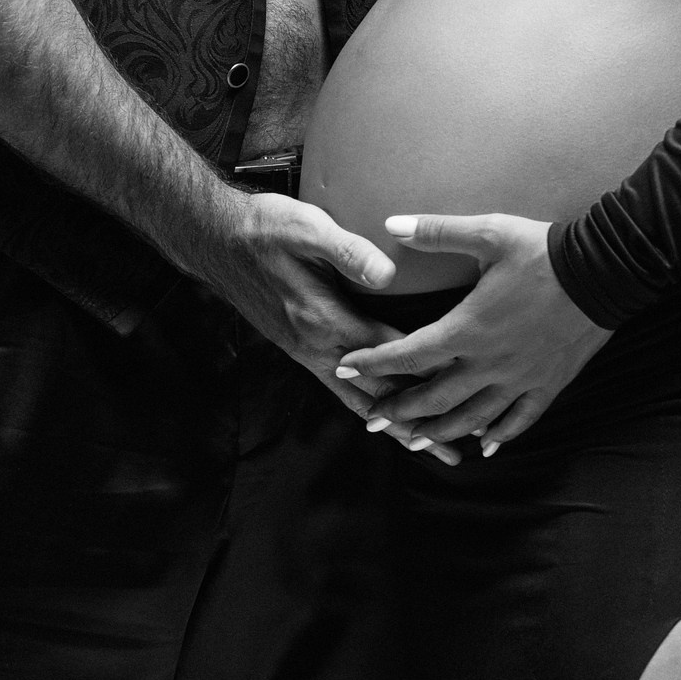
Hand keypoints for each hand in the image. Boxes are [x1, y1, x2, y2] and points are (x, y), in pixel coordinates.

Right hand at [206, 193, 462, 462]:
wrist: (216, 241)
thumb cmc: (265, 229)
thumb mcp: (308, 229)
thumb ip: (349, 252)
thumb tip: (388, 276)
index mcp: (324, 320)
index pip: (388, 353)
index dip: (426, 370)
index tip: (464, 390)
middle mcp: (316, 347)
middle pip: (376, 395)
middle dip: (417, 421)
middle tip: (453, 451)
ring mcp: (307, 352)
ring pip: (357, 401)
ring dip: (393, 425)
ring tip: (427, 447)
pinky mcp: (301, 349)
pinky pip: (341, 390)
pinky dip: (368, 407)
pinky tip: (382, 415)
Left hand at [335, 213, 611, 454]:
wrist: (604, 270)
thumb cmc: (543, 251)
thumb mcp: (488, 233)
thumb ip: (438, 232)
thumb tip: (392, 223)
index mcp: (469, 328)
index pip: (410, 352)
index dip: (375, 362)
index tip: (347, 367)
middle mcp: (490, 362)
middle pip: (434, 397)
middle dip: (399, 410)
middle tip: (372, 419)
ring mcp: (520, 379)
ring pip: (471, 417)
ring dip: (439, 430)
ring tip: (414, 440)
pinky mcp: (548, 385)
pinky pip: (519, 421)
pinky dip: (499, 436)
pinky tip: (484, 445)